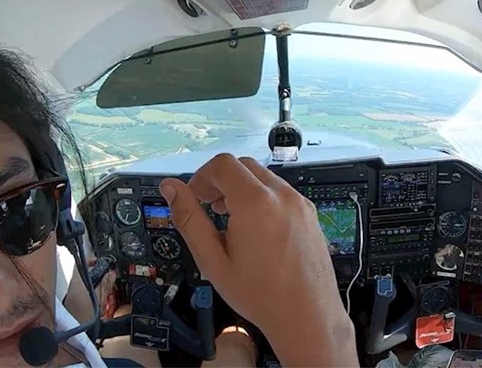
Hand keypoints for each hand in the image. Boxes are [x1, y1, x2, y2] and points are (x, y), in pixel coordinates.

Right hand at [159, 154, 357, 366]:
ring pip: (263, 177)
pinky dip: (262, 197)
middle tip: (210, 207)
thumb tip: (171, 189)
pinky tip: (255, 227)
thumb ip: (189, 219)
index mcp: (256, 203)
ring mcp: (299, 203)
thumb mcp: (213, 260)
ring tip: (231, 219)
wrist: (307, 316)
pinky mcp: (310, 213)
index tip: (196, 197)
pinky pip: (280, 192)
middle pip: (243, 165)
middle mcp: (281, 196)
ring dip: (241, 188)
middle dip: (221, 180)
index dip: (202, 177)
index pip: (222, 165)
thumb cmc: (262, 295)